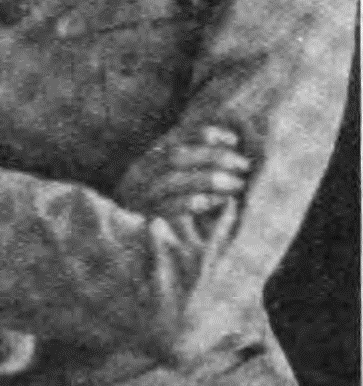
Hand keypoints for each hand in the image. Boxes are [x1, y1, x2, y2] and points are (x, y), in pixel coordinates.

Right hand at [117, 123, 250, 221]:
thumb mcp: (184, 182)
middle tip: (244, 165)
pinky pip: (172, 207)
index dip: (208, 134)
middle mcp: (141, 174)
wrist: (142, 252)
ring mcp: (141, 196)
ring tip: (238, 184)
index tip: (235, 140)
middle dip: (214, 157)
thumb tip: (233, 142)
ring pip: (174, 179)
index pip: (178, 136)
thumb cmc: (177, 212)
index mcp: (152, 158)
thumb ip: (201, 163)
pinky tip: (222, 201)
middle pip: (176, 156)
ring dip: (210, 178)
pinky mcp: (145, 219)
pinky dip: (200, 201)